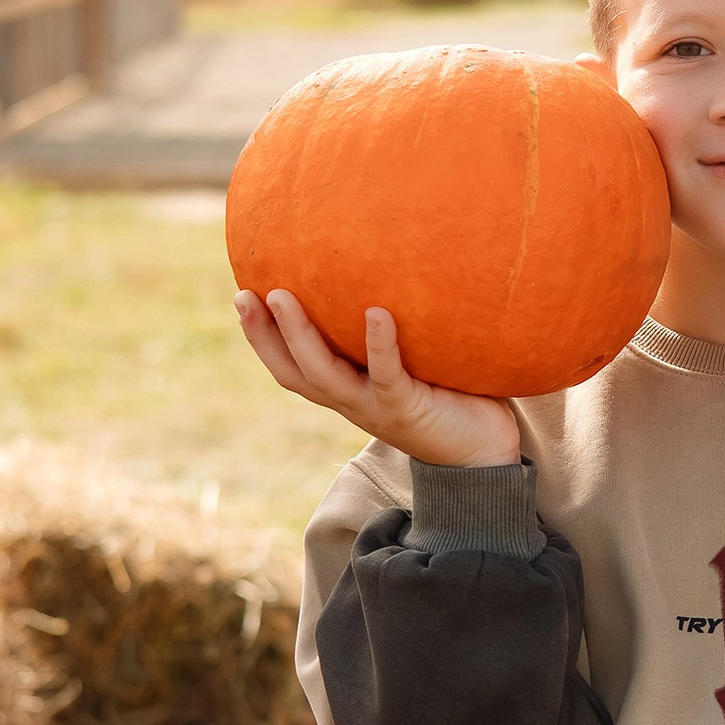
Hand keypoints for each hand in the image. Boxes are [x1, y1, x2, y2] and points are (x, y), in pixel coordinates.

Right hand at [235, 289, 520, 467]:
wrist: (484, 454)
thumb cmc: (451, 399)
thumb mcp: (411, 365)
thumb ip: (393, 334)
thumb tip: (389, 270)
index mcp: (347, 391)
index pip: (292, 366)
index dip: (261, 338)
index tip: (241, 296)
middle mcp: (353, 401)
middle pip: (293, 371)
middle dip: (263, 335)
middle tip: (244, 295)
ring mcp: (376, 407)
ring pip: (325, 375)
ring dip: (300, 335)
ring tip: (282, 295)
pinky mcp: (407, 409)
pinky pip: (387, 374)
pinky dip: (379, 344)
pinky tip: (375, 312)